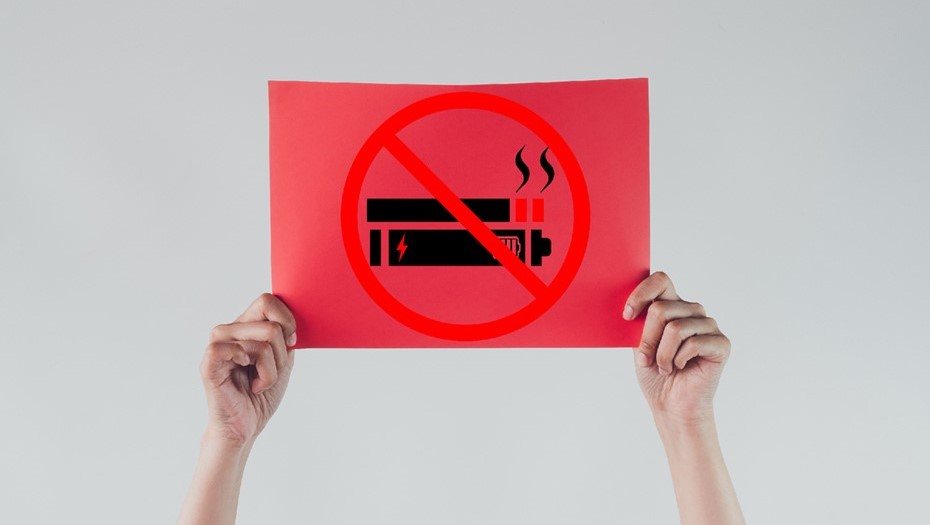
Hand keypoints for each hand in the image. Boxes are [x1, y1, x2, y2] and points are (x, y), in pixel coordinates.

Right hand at [201, 293, 297, 446]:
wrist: (246, 427)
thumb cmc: (261, 395)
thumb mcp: (284, 361)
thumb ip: (286, 336)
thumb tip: (291, 321)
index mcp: (245, 326)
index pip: (268, 300)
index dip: (287, 320)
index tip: (291, 343)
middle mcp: (229, 331)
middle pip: (270, 323)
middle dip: (282, 353)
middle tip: (271, 372)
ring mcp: (218, 346)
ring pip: (262, 342)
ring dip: (271, 370)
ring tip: (260, 383)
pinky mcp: (209, 363)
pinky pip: (236, 351)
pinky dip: (257, 371)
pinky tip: (250, 382)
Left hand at [623, 272, 730, 425]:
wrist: (670, 404)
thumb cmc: (654, 373)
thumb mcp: (638, 342)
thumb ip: (639, 320)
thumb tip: (630, 305)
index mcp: (673, 305)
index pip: (660, 280)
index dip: (641, 293)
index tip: (627, 315)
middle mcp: (692, 311)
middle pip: (661, 308)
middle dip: (647, 339)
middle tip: (647, 359)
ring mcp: (709, 326)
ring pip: (675, 328)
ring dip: (662, 354)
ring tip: (665, 366)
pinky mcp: (721, 344)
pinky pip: (693, 343)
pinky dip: (679, 360)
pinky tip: (681, 368)